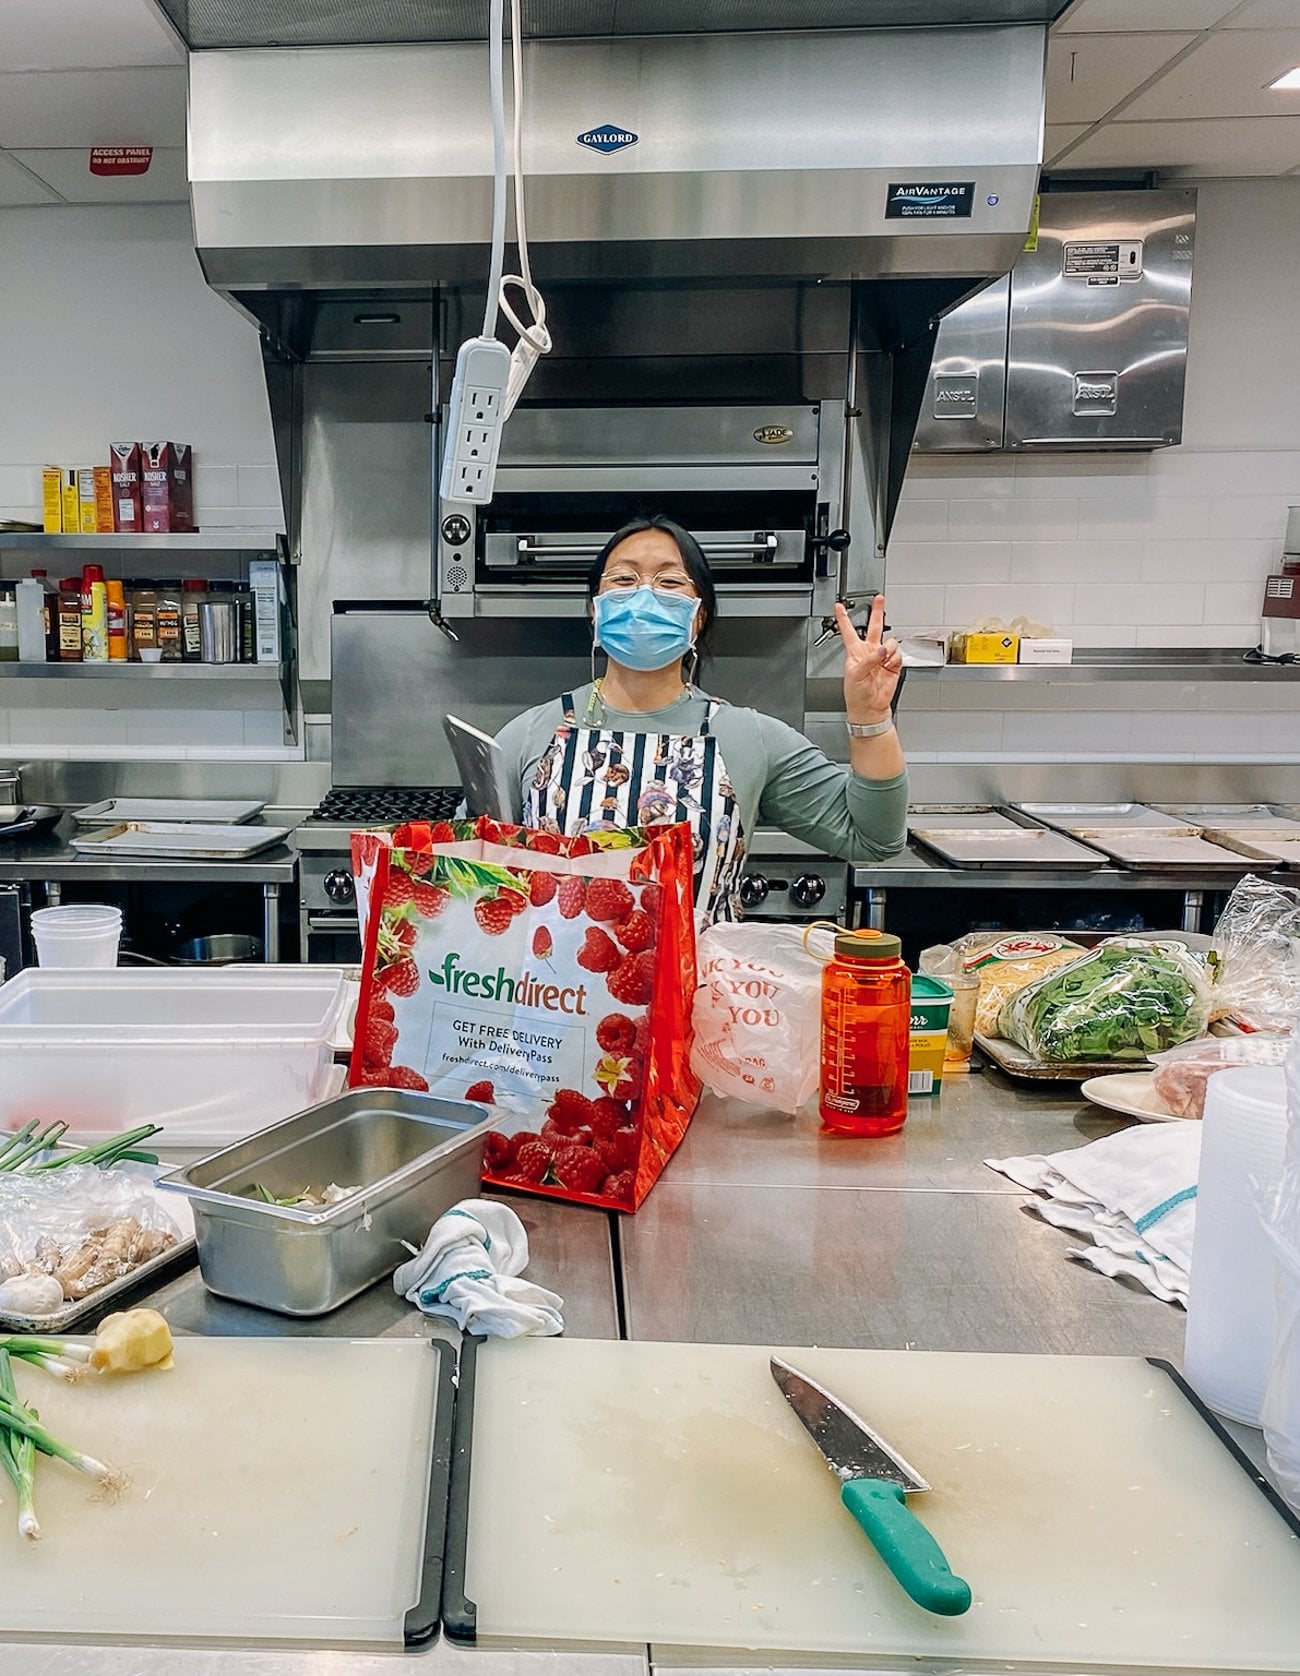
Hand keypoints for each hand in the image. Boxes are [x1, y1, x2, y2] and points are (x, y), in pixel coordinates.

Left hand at [837, 595, 901, 723]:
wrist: (870, 707)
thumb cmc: (856, 694)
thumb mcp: (855, 674)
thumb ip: (869, 660)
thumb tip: (882, 650)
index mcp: (855, 651)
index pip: (848, 630)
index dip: (843, 618)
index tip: (838, 606)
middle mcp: (869, 651)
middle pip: (874, 626)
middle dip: (877, 611)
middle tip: (879, 599)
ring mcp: (882, 657)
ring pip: (890, 641)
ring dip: (889, 649)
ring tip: (884, 660)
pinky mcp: (893, 664)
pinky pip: (898, 654)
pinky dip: (895, 658)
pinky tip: (889, 665)